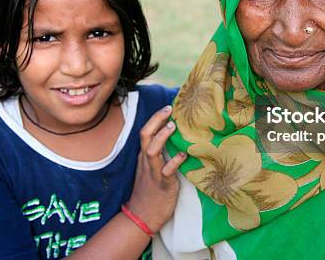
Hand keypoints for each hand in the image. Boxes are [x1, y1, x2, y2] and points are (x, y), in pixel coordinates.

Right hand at [127, 105, 185, 231]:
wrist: (141, 216)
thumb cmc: (150, 191)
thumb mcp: (150, 168)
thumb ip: (158, 154)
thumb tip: (172, 139)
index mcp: (144, 156)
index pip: (145, 132)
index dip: (154, 119)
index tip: (167, 107)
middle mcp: (146, 162)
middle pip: (145, 136)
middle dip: (156, 120)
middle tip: (168, 108)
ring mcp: (153, 172)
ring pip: (152, 151)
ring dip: (162, 137)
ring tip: (173, 126)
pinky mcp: (162, 185)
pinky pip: (166, 171)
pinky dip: (174, 162)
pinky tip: (183, 155)